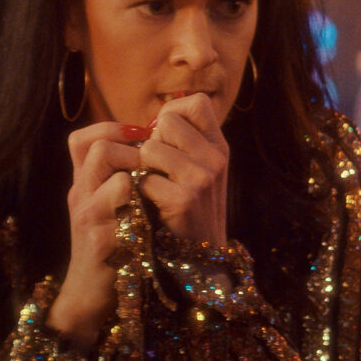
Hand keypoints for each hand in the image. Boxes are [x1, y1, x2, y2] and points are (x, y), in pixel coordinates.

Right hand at [51, 119, 148, 344]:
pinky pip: (117, 210)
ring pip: (107, 171)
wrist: (95, 293)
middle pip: (98, 147)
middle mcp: (81, 193)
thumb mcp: (116, 205)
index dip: (111, 128)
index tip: (141, 139)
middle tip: (154, 166)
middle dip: (133, 150)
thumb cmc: (116, 244)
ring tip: (152, 188)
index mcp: (86, 183)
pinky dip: (139, 207)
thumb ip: (127, 176)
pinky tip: (152, 216)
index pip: (83, 138)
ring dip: (137, 173)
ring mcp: (87, 216)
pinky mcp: (99, 241)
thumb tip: (158, 142)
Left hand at [138, 91, 230, 245]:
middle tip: (158, 168)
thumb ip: (186, 142)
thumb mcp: (201, 169)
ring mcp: (203, 177)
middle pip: (167, 121)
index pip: (196, 103)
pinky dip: (141, 192)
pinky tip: (153, 204)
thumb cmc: (191, 209)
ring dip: (143, 168)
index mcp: (219, 146)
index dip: (174, 113)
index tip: (167, 136)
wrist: (200, 257)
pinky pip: (144, 179)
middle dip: (153, 141)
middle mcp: (216, 157)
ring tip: (156, 187)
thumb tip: (159, 117)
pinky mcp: (185, 199)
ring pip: (151, 148)